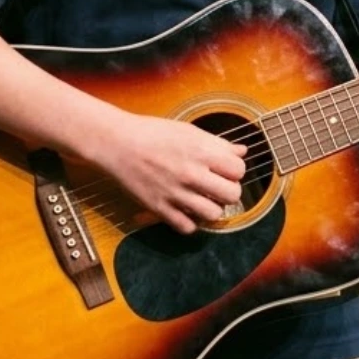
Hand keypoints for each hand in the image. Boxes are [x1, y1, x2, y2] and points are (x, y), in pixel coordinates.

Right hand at [70, 113, 245, 233]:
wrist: (117, 143)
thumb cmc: (153, 133)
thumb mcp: (188, 131)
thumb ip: (217, 144)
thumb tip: (241, 152)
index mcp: (200, 151)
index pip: (239, 170)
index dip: (235, 170)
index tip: (225, 170)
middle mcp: (191, 173)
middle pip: (231, 195)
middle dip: (228, 191)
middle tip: (217, 187)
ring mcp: (175, 193)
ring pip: (213, 214)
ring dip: (212, 208)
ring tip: (203, 200)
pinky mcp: (159, 208)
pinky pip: (187, 227)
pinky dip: (190, 222)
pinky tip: (186, 211)